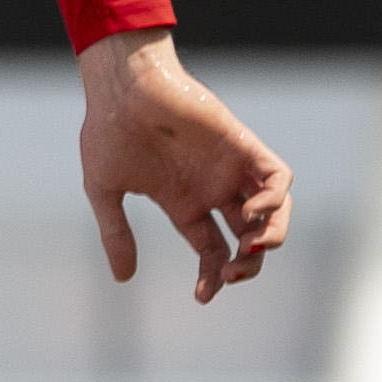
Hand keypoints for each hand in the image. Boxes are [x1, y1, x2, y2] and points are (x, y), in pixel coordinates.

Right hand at [77, 28, 291, 302]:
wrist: (120, 87)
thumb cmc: (107, 131)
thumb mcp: (104, 191)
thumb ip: (116, 234)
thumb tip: (123, 278)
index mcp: (184, 202)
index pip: (212, 250)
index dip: (212, 276)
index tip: (203, 295)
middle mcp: (212, 188)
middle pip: (248, 237)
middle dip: (248, 263)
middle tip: (233, 274)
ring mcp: (229, 168)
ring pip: (272, 210)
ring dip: (270, 236)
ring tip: (251, 249)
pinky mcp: (242, 145)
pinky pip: (277, 177)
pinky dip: (275, 198)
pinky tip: (253, 212)